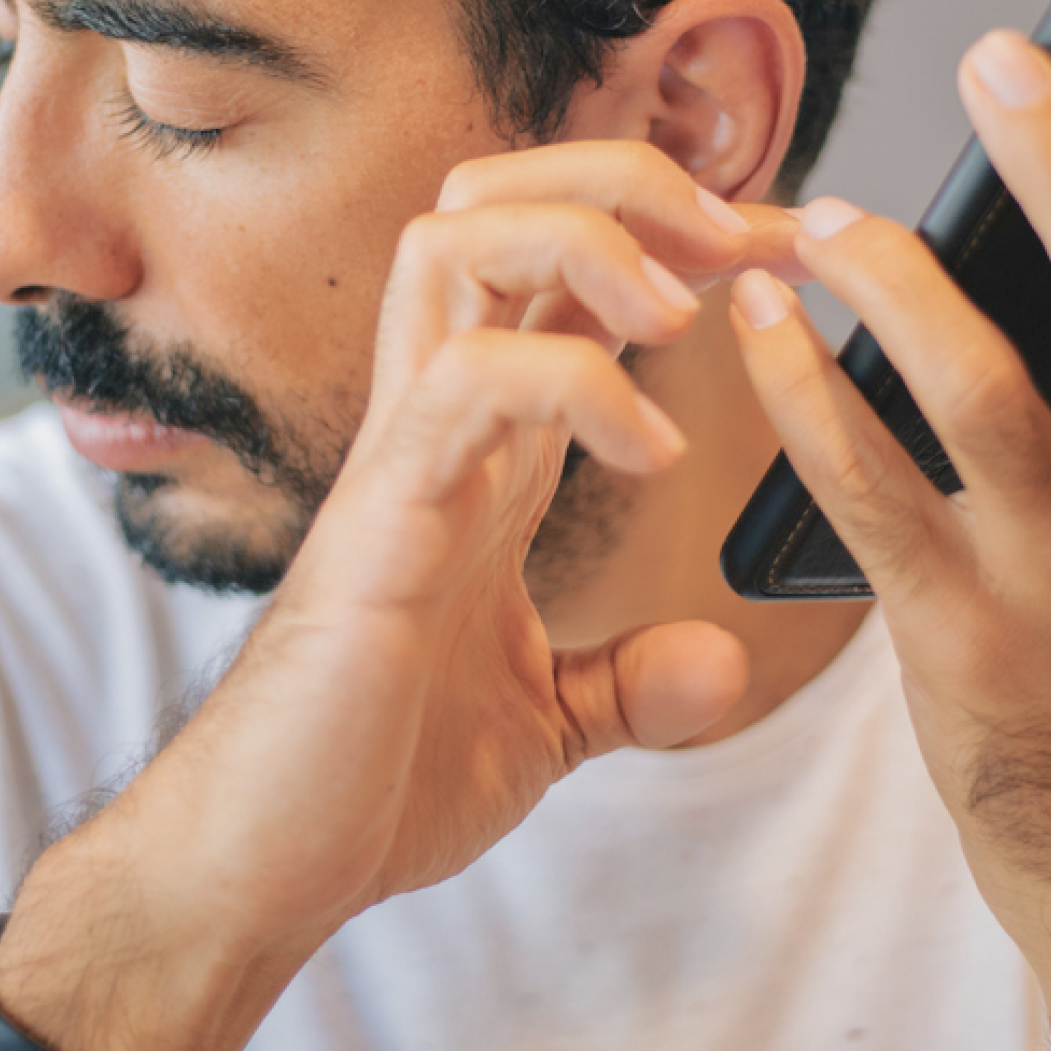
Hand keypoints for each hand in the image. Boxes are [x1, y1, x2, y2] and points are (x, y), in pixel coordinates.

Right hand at [0, 142, 781, 1050]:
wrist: (266, 870)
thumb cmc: (375, 776)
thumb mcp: (545, 721)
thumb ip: (628, 678)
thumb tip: (720, 662)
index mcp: (487, 443)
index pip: (565, 269)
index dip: (677, 234)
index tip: (784, 251)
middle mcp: (441, 417)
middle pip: (494, 197)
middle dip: (624, 180)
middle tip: (737, 239)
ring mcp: (404, 451)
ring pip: (457, 241)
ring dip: (590, 241)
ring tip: (681, 316)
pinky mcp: (384, 514)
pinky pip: (470, 380)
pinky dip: (577, 384)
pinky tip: (649, 450)